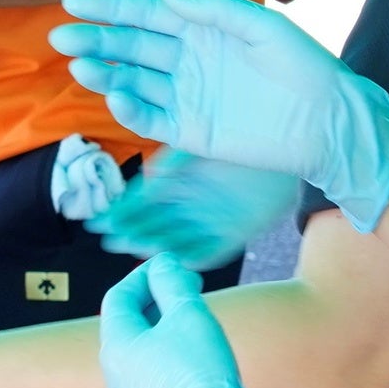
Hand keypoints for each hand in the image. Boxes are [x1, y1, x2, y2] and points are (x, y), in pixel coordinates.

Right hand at [52, 0, 388, 229]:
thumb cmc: (305, 68)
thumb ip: (216, 10)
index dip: (109, 6)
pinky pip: (151, 120)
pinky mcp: (191, 132)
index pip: (145, 14)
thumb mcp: (264, 28)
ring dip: (104, 74)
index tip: (72, 1)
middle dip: (94, 40)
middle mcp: (187, 60)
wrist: (330, 122)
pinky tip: (114, 97)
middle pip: (130, 48)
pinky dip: (130, 110)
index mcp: (202, 29)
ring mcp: (186, 96)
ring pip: (133, 82)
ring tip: (79, 66)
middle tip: (60, 37)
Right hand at [95, 151, 299, 271]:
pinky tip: (175, 257)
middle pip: (153, 224)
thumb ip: (173, 160)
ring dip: (152, 245)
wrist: (290, 138)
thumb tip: (146, 175)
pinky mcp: (237, 233)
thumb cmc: (243, 130)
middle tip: (108, 237)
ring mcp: (212, 220)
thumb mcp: (198, 144)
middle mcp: (191, 204)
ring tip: (131, 246)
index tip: (98, 220)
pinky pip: (211, 251)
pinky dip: (193, 256)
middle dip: (129, 231)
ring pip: (175, 240)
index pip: (140, 202)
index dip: (120, 212)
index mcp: (178, 182)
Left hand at [98, 258, 277, 387]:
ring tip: (197, 326)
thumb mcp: (190, 316)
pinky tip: (199, 365)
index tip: (173, 267)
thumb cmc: (200, 376)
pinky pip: (154, 380)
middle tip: (189, 292)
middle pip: (130, 325)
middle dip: (158, 303)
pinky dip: (171, 362)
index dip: (145, 275)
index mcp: (116, 345)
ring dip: (166, 333)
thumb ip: (172, 283)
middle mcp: (113, 374)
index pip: (119, 296)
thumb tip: (162, 264)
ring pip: (143, 354)